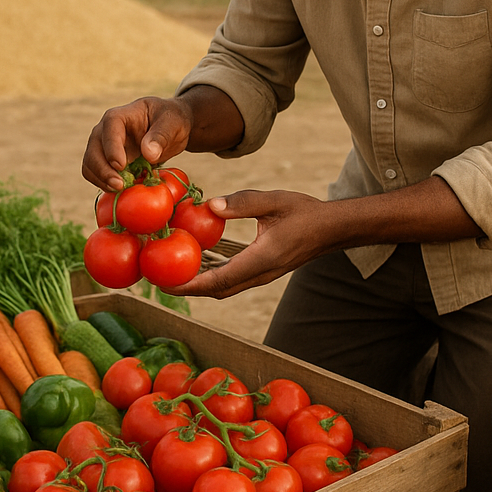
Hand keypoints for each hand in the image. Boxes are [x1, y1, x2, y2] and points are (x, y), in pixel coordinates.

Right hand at [81, 97, 191, 190]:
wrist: (168, 130)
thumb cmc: (170, 122)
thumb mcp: (172, 124)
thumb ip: (161, 136)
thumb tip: (148, 154)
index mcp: (120, 116)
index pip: (110, 128)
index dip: (112, 147)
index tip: (121, 166)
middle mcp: (105, 130)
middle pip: (94, 149)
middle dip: (103, 170)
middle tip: (120, 186)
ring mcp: (102, 147)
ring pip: (90, 164)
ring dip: (101, 180)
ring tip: (120, 190)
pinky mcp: (105, 162)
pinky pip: (95, 175)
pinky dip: (104, 184)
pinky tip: (120, 190)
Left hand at [164, 188, 329, 298]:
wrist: (332, 229)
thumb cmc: (305, 212)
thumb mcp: (274, 201)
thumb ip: (243, 202)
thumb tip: (210, 206)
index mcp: (262, 259)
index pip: (219, 280)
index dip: (190, 285)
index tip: (165, 284)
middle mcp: (260, 274)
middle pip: (218, 290)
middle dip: (188, 289)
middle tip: (159, 279)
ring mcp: (263, 276)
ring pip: (225, 288)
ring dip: (199, 284)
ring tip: (173, 273)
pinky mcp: (264, 272)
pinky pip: (233, 280)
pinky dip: (213, 276)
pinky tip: (199, 262)